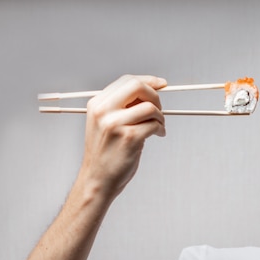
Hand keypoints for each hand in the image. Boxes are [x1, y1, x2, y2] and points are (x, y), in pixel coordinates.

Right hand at [80, 75, 167, 198]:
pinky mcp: (129, 137)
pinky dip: (161, 128)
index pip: (127, 80)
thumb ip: (122, 106)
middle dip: (155, 95)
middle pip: (137, 86)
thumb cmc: (105, 153)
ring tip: (159, 126)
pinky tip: (158, 134)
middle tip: (159, 109)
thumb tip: (149, 92)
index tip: (161, 84)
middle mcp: (104, 111)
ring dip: (160, 116)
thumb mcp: (105, 123)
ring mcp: (115, 124)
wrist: (98, 179)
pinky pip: (154, 124)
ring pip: (150, 107)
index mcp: (97, 104)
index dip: (148, 80)